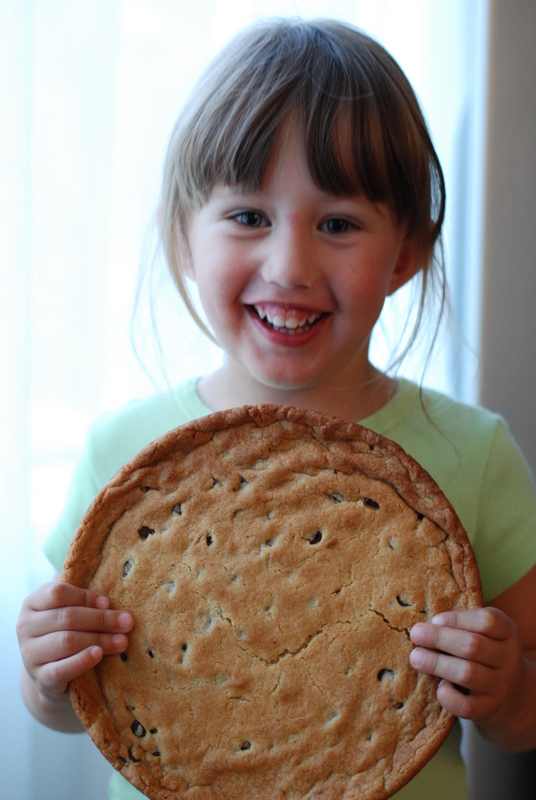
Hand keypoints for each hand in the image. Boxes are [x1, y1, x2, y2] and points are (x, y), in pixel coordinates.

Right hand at [17, 581, 133, 706]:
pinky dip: (81, 660)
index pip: (58, 593)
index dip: (86, 597)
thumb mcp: (69, 613)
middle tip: (127, 622)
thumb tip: (108, 604)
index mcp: (32, 603)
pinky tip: (98, 654)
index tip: (109, 603)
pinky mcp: (39, 678)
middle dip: (101, 619)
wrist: (52, 675)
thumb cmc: (66, 632)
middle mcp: (25, 627)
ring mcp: (29, 654)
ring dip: (99, 639)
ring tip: (122, 641)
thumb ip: (84, 603)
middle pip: (67, 617)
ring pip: (67, 641)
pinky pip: (61, 669)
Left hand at [409, 608, 528, 743]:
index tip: (435, 620)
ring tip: (415, 657)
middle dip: (439, 638)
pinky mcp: (488, 710)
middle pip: (473, 646)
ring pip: (467, 673)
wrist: (511, 696)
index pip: (487, 621)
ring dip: (436, 663)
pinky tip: (439, 686)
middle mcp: (509, 659)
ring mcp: (500, 686)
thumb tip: (425, 628)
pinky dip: (447, 695)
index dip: (457, 619)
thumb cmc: (484, 655)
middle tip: (415, 634)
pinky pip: (465, 705)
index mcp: (507, 632)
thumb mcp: (483, 635)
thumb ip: (460, 627)